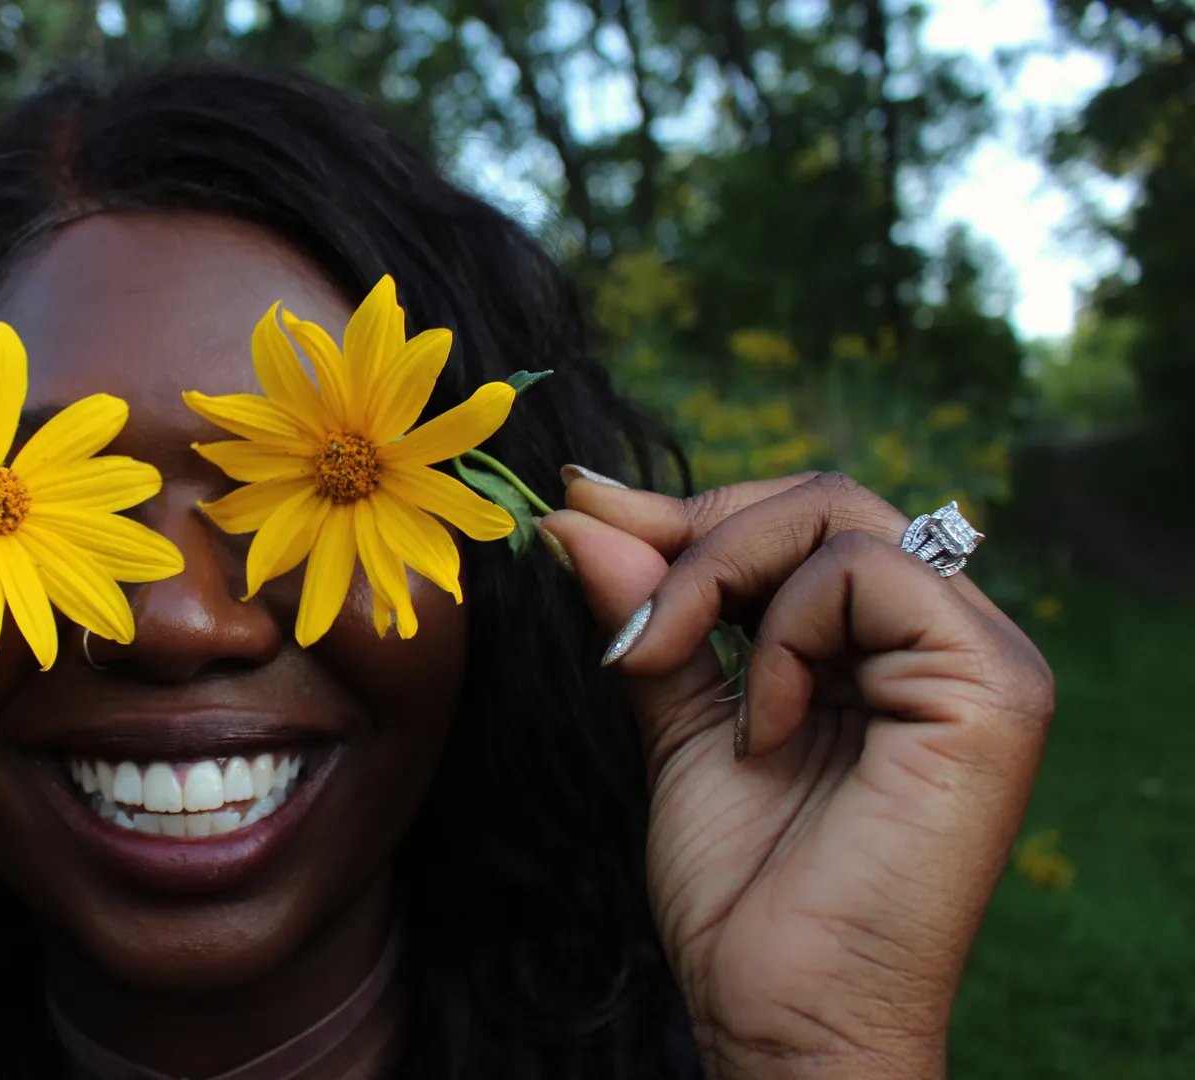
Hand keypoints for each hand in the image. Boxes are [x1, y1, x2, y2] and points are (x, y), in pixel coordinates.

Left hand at [541, 471, 1052, 1078]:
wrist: (783, 1014)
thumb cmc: (743, 893)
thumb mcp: (680, 724)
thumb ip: (653, 615)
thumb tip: (579, 510)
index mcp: (887, 648)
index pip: (799, 522)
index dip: (687, 512)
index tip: (577, 508)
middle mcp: (948, 640)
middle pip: (822, 502)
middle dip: (694, 532)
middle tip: (610, 583)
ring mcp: (982, 660)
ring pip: (839, 519)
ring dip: (717, 581)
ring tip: (670, 671)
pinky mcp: (994, 689)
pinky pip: (869, 576)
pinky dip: (786, 636)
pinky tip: (765, 728)